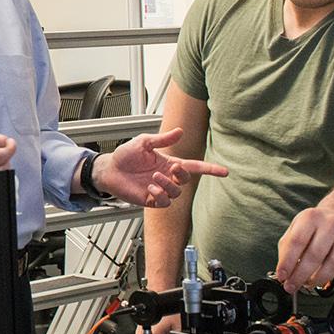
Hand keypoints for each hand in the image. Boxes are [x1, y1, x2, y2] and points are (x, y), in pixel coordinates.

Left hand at [91, 128, 228, 206]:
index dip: (209, 169)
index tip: (224, 171)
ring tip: (154, 178)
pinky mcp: (151, 199)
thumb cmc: (126, 155)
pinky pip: (164, 202)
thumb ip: (162, 139)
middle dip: (183, 174)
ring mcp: (160, 189)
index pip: (194, 166)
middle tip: (172, 168)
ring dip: (168, 185)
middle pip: (186, 180)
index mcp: (169, 163)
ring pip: (176, 192)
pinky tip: (151, 188)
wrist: (110, 169)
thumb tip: (180, 131)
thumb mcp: (143, 142)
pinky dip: (160, 195)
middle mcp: (167, 177)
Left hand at [275, 197, 333, 292]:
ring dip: (318, 279)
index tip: (282, 276)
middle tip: (292, 285)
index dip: (287, 263)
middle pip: (314, 256)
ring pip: (333, 264)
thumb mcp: (297, 228)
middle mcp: (331, 224)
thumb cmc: (316, 224)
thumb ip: (287, 247)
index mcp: (311, 217)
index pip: (296, 242)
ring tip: (308, 283)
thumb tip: (284, 272)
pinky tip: (326, 275)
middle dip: (300, 276)